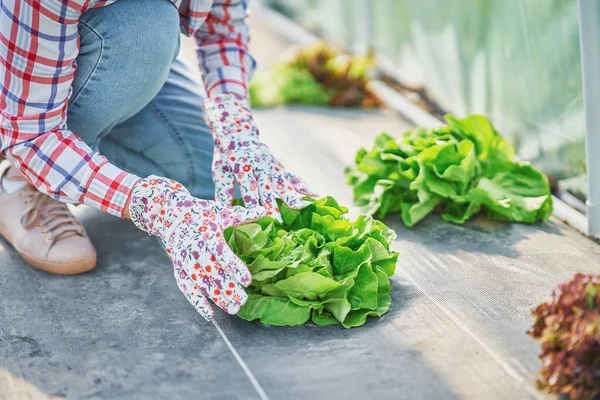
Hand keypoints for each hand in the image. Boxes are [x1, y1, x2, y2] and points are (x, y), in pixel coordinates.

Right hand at [129, 176, 265, 319]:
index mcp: (208, 233)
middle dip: (228, 288)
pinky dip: (196, 303)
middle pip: (212, 273)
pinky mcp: (178, 269)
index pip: (222, 253)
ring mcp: (185, 261)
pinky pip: (186, 289)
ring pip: (201, 283)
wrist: (171, 215)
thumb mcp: (221, 211)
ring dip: (217, 298)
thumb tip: (264, 212)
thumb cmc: (202, 214)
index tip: (248, 281)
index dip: (234, 268)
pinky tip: (209, 315)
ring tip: (233, 309)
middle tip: (243, 301)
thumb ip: (242, 215)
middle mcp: (195, 249)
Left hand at [204, 93, 316, 219]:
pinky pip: (292, 177)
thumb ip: (223, 190)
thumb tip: (223, 210)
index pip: (249, 189)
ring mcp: (271, 166)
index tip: (259, 217)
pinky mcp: (279, 166)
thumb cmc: (226, 156)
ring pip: (282, 182)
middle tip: (279, 222)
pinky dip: (303, 185)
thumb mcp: (220, 170)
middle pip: (267, 188)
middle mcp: (259, 166)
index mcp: (242, 167)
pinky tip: (314, 194)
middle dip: (274, 205)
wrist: (239, 131)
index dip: (254, 203)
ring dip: (292, 195)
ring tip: (301, 207)